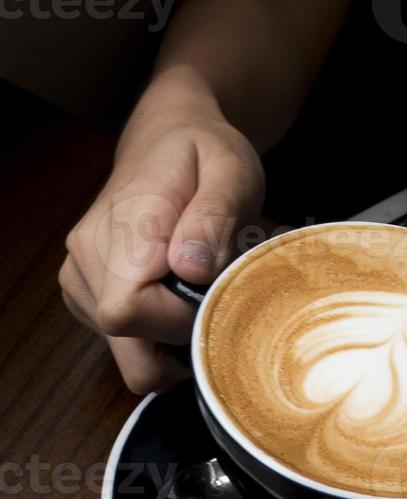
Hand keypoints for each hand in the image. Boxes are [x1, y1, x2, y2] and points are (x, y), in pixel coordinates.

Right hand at [59, 71, 264, 393]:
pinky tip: (179, 295)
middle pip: (133, 354)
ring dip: (175, 339)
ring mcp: (81, 284)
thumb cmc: (205, 156)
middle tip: (214, 297)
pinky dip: (161, 335)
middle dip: (183, 343)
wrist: (167, 139)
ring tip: (199, 289)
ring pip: (135, 359)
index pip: (130, 316)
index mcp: (118, 234)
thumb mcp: (231, 171)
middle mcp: (87, 264)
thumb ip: (215, 215)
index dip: (179, 323)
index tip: (213, 295)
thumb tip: (190, 266)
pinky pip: (130, 348)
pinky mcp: (88, 298)